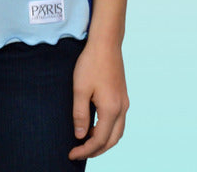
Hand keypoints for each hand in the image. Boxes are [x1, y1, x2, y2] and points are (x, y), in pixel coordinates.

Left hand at [68, 38, 129, 160]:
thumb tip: (80, 136)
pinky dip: (108, 130)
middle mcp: (122, 109)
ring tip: (86, 142)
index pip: (99, 140)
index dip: (85, 150)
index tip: (72, 154)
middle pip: (111, 140)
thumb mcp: (80, 89)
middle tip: (79, 152)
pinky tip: (95, 126)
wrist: (106, 43)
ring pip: (117, 132)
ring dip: (103, 141)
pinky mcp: (123, 96)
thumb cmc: (91, 63)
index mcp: (111, 109)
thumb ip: (80, 115)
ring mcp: (124, 103)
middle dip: (96, 150)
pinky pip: (118, 122)